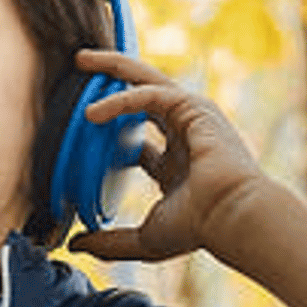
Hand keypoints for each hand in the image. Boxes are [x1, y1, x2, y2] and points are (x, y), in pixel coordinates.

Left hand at [66, 50, 266, 263]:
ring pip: (146, 79)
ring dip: (114, 66)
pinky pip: (149, 93)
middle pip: (141, 94)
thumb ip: (109, 241)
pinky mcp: (194, 107)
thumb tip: (74, 245)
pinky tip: (92, 113)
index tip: (80, 125)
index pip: (138, 138)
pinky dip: (120, 99)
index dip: (110, 128)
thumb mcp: (145, 238)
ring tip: (81, 60)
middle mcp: (184, 135)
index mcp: (175, 164)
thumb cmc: (198, 228)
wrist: (231, 217)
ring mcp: (191, 117)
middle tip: (79, 66)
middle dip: (112, 78)